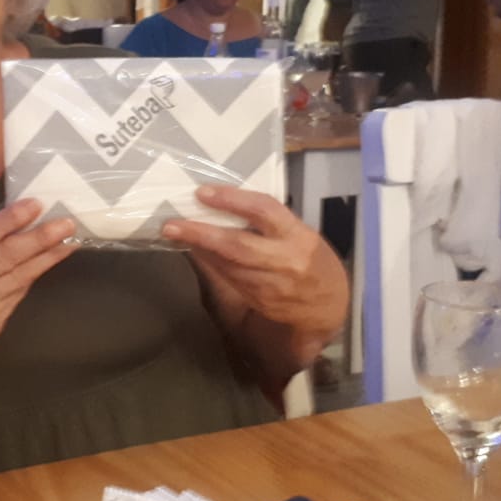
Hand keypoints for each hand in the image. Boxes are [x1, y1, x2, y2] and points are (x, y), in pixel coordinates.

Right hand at [0, 199, 75, 389]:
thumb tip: (8, 223)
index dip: (12, 218)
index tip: (35, 205)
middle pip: (9, 253)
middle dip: (40, 236)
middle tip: (65, 223)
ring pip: (21, 272)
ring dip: (48, 255)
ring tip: (70, 240)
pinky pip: (20, 290)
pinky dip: (38, 273)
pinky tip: (53, 261)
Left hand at [161, 186, 347, 345]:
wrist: (328, 307)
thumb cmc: (313, 261)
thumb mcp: (301, 235)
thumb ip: (270, 223)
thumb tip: (225, 204)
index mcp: (298, 235)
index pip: (263, 211)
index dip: (232, 200)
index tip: (203, 192)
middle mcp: (285, 260)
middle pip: (238, 245)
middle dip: (201, 234)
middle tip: (172, 224)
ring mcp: (272, 285)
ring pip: (228, 265)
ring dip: (200, 249)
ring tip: (175, 233)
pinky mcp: (260, 301)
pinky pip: (230, 279)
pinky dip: (210, 264)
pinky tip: (196, 252)